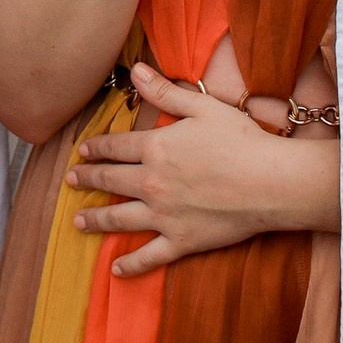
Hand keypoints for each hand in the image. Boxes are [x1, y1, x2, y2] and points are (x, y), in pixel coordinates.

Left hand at [63, 66, 306, 277]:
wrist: (271, 183)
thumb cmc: (241, 140)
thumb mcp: (202, 107)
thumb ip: (165, 92)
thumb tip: (136, 71)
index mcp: (155, 148)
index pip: (115, 147)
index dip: (96, 148)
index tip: (82, 151)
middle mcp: (151, 182)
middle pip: (110, 181)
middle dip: (87, 180)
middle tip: (70, 180)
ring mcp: (164, 215)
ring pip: (119, 219)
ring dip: (95, 220)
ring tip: (78, 221)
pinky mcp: (182, 241)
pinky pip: (150, 256)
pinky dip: (131, 265)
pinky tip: (115, 270)